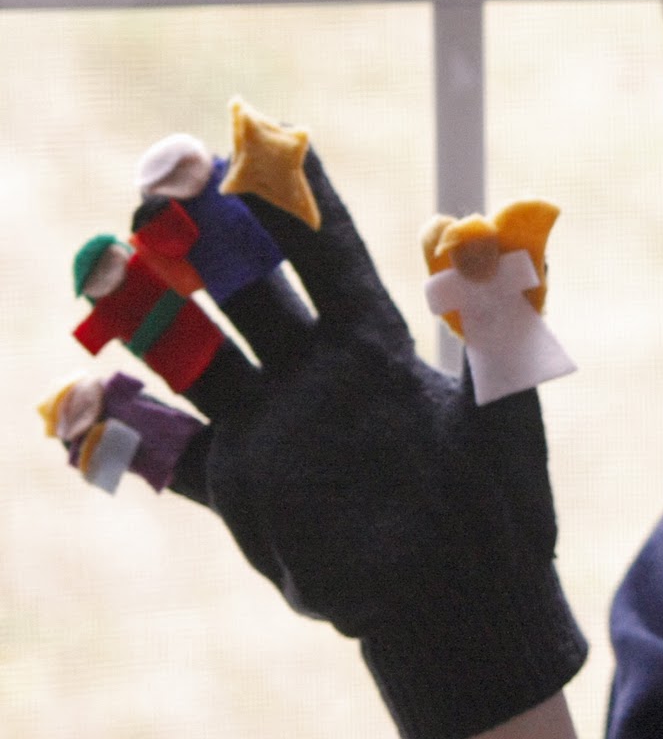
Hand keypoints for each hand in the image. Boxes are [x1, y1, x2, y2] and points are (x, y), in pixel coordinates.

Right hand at [71, 121, 584, 738]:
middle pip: (245, 285)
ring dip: (146, 309)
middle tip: (161, 182)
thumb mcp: (506, 411)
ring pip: (192, 351)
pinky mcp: (238, 487)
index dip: (292, 198)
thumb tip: (497, 229)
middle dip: (201, 232)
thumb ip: (498, 326)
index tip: (256, 138)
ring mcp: (268, 423)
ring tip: (100, 264)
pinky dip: (121, 426)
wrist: (460, 600)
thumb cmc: (498, 503)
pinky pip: (166, 451)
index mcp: (373, 342)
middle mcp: (310, 370)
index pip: (325, 251)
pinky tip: (79, 398)